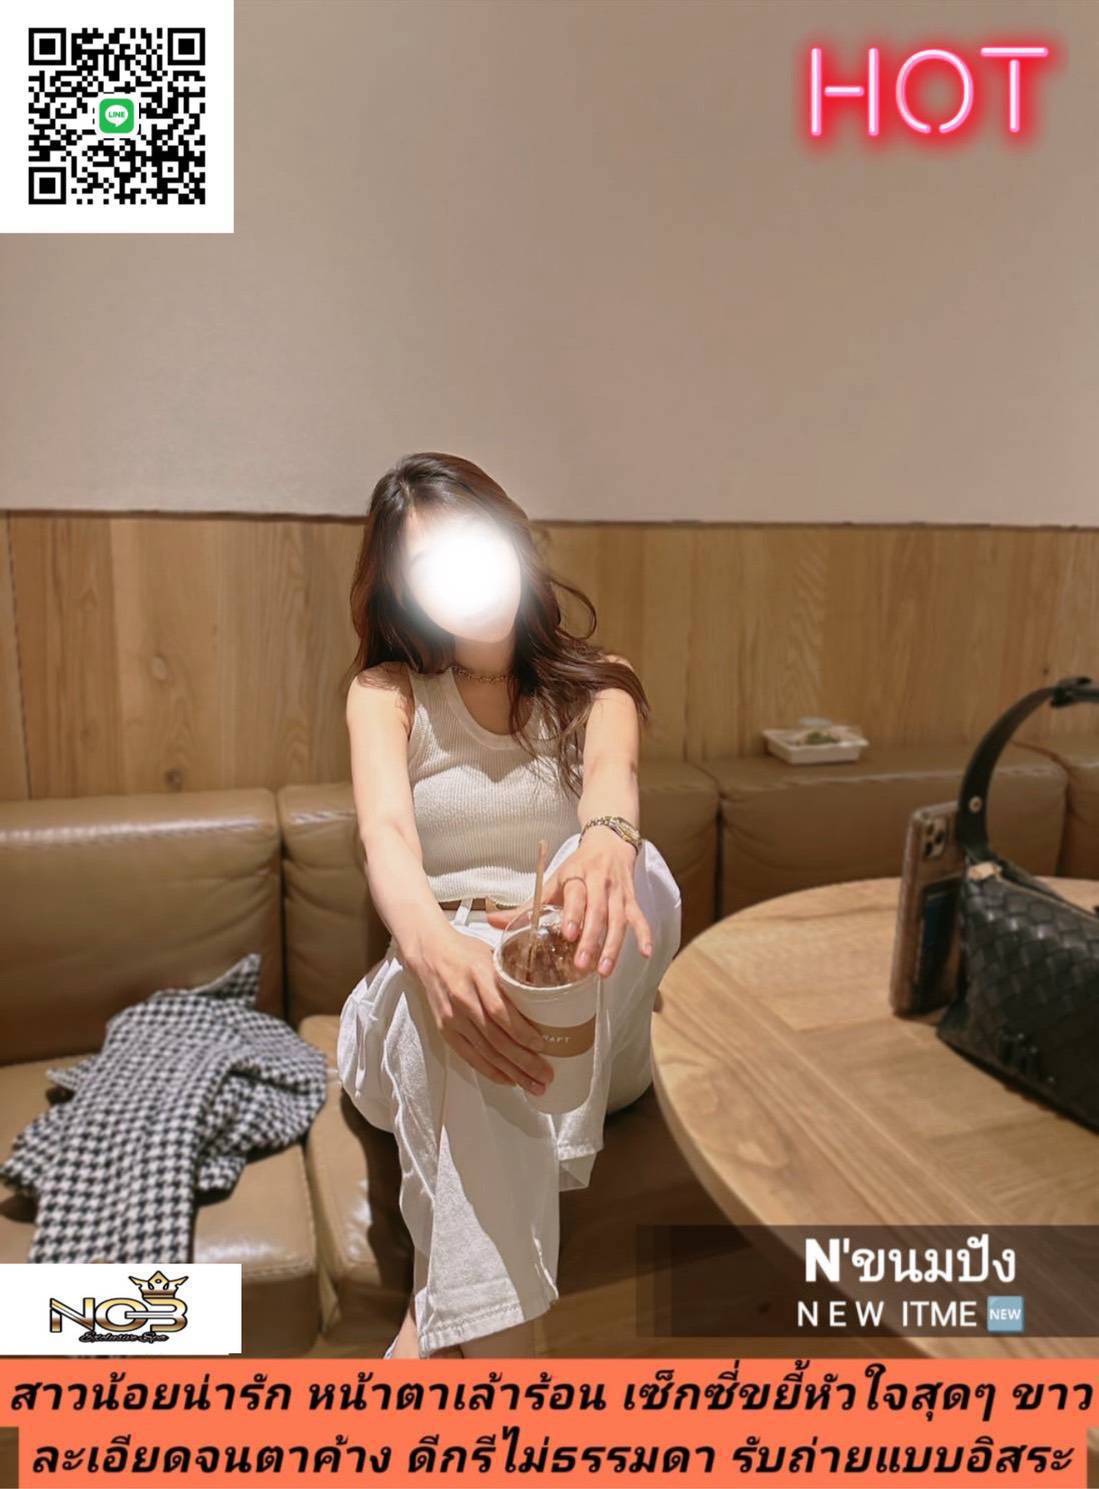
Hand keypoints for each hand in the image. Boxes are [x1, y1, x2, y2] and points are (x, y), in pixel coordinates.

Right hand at [406, 924, 554, 1091]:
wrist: (428, 953)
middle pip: (496, 1038)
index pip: (500, 1010)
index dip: (522, 1032)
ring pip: (485, 1052)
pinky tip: (509, 1079)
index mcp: (479, 975)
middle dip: (523, 1061)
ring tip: (534, 1086)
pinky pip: (470, 1056)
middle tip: (546, 1076)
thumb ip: (514, 977)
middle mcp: (464, 999)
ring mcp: (452, 1017)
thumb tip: (548, 998)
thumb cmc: (466, 951)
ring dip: (511, 1072)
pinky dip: (490, 1071)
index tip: (543, 1045)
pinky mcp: (445, 1030)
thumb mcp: (493, 954)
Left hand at [487, 828, 652, 976]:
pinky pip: (640, 918)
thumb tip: (490, 922)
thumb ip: (524, 905)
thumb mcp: (551, 881)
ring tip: (604, 972)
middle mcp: (599, 883)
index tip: (568, 934)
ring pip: (619, 920)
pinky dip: (644, 935)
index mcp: (576, 876)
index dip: (573, 913)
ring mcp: (618, 893)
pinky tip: (645, 954)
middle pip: (598, 912)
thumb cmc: (576, 867)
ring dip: (613, 947)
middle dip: (591, 940)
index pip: (576, 895)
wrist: (609, 842)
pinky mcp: (632, 900)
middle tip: (581, 965)